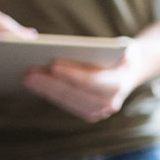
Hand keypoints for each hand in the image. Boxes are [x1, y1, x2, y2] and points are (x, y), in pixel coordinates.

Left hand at [22, 54, 146, 122]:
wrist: (133, 70)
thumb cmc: (122, 53)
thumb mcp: (120, 46)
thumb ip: (103, 49)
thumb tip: (71, 49)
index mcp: (119, 83)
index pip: (91, 80)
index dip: (72, 74)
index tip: (52, 65)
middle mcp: (110, 102)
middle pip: (74, 93)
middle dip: (50, 83)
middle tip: (28, 73)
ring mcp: (99, 111)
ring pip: (67, 101)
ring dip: (45, 90)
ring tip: (26, 77)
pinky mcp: (88, 113)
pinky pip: (66, 104)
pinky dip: (49, 94)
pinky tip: (34, 84)